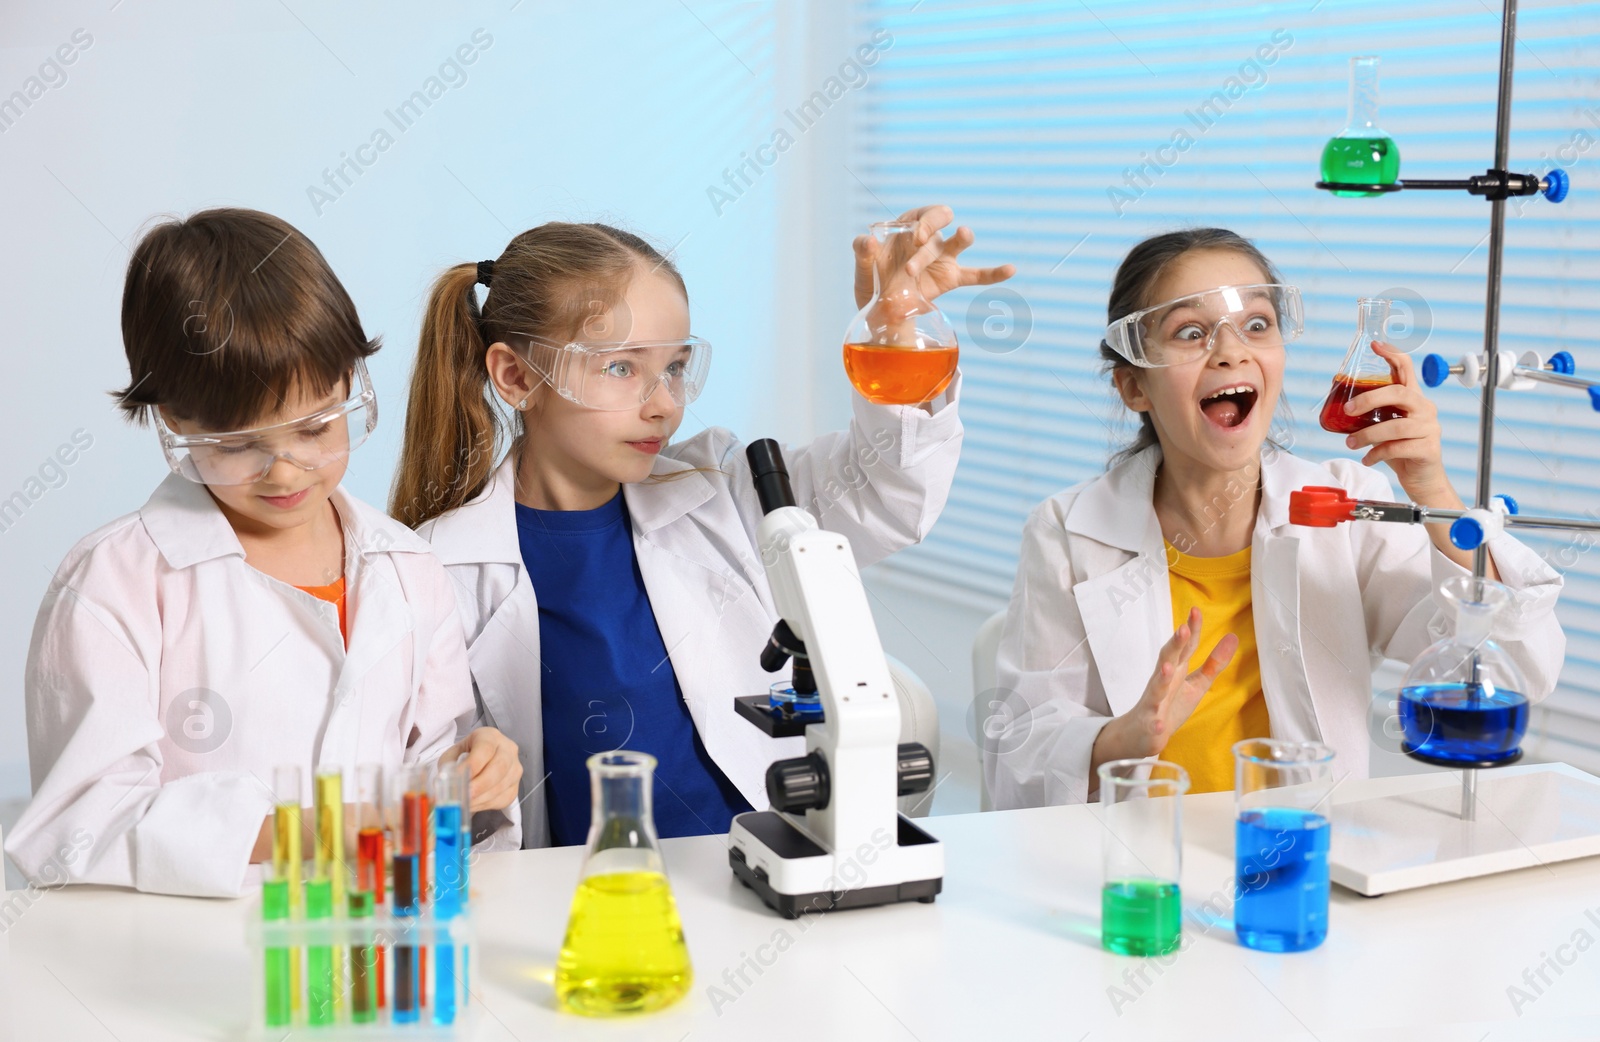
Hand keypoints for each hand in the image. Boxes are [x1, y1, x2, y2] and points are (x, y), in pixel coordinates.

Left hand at [442, 727, 522, 812]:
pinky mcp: (515, 786)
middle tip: (464, 795)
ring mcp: (515, 769)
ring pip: (502, 785)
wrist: (478, 762)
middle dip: (480, 785)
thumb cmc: (464, 757)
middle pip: (499, 767)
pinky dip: (486, 805)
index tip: (459, 777)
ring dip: (481, 798)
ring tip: (464, 803)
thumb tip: (448, 782)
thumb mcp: (452, 755)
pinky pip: (503, 798)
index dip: (473, 765)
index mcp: (490, 736)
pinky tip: (473, 804)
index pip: (485, 749)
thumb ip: (449, 766)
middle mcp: (508, 749)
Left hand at [852, 204, 1014, 309]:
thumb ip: (862, 251)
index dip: (923, 221)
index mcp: (908, 227)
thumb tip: (869, 240)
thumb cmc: (872, 281)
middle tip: (914, 258)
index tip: (915, 237)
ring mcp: (943, 258)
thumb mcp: (862, 267)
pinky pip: (976, 275)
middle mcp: (929, 238)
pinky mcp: (951, 278)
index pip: (923, 213)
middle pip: (941, 223)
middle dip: (929, 236)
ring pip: (958, 243)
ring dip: (960, 238)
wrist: (881, 310)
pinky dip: (994, 273)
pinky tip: (1011, 269)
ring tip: (963, 234)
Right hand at [1093, 609, 1236, 768]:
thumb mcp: (1196, 683)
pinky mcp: (1150, 724)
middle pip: (1168, 659)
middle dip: (1175, 645)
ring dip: (1162, 678)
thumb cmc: (1169, 705)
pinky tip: (1159, 725)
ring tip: (1168, 667)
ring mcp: (1154, 702)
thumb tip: (1233, 637)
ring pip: (1157, 688)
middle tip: (1183, 629)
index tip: (1195, 611)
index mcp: (1176, 670)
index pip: (1185, 647)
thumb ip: (1214, 662)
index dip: (1191, 630)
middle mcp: (1163, 681)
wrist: (1140, 733)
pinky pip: (1152, 724)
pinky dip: (1155, 724)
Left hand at [1342, 340, 1456, 506]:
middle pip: (1400, 393)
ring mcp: (1430, 428)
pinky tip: (1367, 459)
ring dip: (1368, 434)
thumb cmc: (1401, 450)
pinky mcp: (1428, 449)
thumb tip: (1341, 403)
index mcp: (1413, 399)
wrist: (1422, 480)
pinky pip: (1398, 448)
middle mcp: (1425, 409)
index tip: (1375, 345)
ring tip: (1351, 443)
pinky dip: (1377, 454)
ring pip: (1397, 425)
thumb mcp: (1384, 427)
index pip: (1407, 370)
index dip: (1392, 355)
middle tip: (1348, 409)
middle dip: (1370, 399)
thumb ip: (1372, 414)